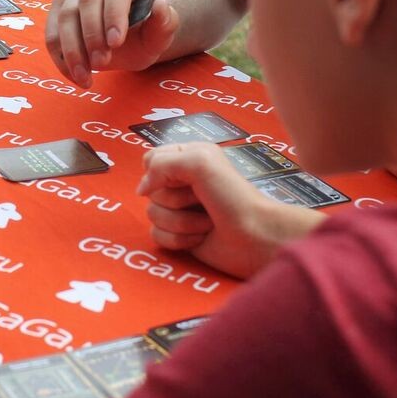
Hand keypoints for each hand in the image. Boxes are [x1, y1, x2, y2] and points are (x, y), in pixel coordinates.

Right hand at [46, 0, 180, 87]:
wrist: (127, 41)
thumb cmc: (145, 35)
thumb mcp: (161, 35)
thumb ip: (166, 22)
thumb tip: (161, 5)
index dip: (114, 13)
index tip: (116, 43)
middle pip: (87, 0)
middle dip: (92, 34)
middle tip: (102, 63)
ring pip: (65, 17)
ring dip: (73, 50)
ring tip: (86, 77)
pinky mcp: (58, 9)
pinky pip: (51, 33)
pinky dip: (60, 57)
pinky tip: (75, 76)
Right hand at [137, 143, 322, 278]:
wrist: (255, 237)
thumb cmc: (233, 197)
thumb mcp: (199, 163)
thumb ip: (161, 164)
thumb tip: (141, 190)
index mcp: (188, 158)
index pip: (151, 159)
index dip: (159, 171)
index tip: (181, 178)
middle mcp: (182, 182)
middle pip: (150, 190)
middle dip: (176, 200)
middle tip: (202, 200)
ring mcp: (180, 211)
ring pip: (152, 214)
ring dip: (182, 222)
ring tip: (207, 222)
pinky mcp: (180, 236)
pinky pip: (157, 236)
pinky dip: (180, 239)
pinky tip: (201, 238)